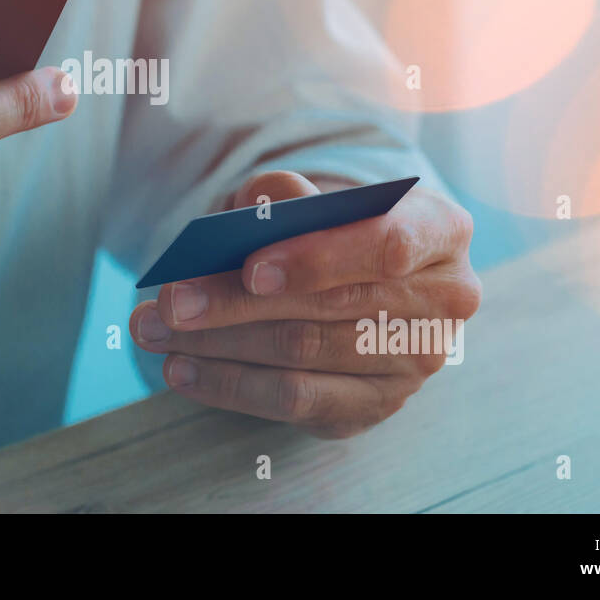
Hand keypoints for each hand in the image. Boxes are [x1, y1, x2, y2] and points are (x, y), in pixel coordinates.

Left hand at [130, 171, 479, 437]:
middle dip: (236, 305)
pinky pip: (294, 401)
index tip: (250, 268)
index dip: (317, 258)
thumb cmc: (337, 228)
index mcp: (442, 230)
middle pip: (329, 308)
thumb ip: (287, 195)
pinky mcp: (375, 404)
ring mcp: (416, 362)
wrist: (366, 278)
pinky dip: (228, 384)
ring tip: (154, 329)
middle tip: (168, 302)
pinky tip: (179, 368)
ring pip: (302, 355)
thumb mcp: (318, 197)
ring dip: (217, 345)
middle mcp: (445, 300)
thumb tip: (252, 209)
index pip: (387, 245)